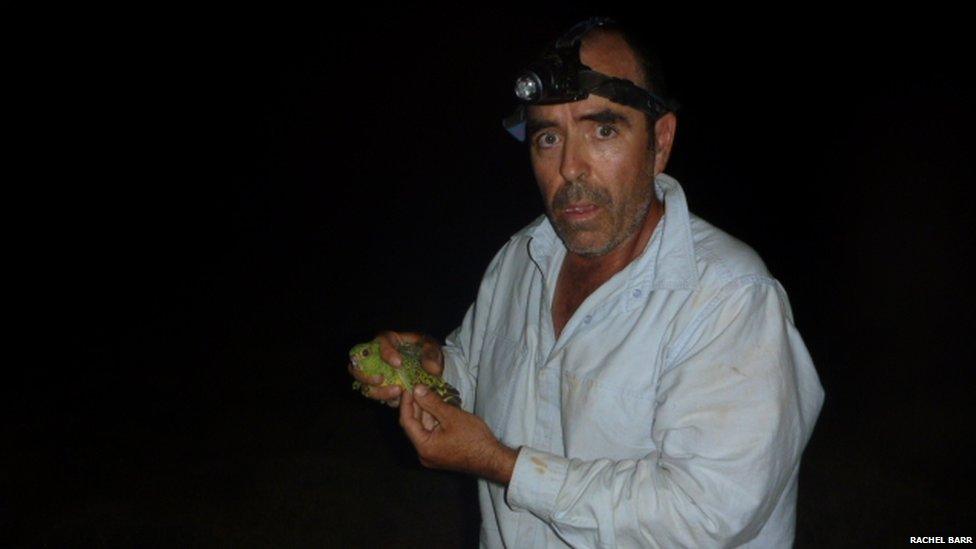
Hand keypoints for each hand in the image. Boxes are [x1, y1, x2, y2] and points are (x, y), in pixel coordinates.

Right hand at [346, 330, 443, 407]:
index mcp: (390, 340)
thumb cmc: (427, 352)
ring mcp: (376, 372)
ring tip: (395, 392)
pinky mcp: (381, 387)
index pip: (381, 341)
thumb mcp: (433, 349)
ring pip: (363, 383)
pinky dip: (384, 399)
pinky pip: (375, 395)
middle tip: (381, 380)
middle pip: (359, 364)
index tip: (398, 363)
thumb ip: (432, 355)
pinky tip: (397, 400)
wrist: (429, 365)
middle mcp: (377, 355)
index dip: (386, 352)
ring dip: (376, 391)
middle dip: (366, 374)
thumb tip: (430, 367)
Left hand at [400, 384, 517, 484]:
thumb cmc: (474, 438)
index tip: (408, 387)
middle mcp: (424, 454)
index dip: (406, 403)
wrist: (492, 458)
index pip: (407, 422)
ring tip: (428, 393)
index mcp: (424, 447)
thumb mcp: (452, 416)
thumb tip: (417, 389)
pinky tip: (437, 407)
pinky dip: (433, 421)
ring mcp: (432, 455)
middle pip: (414, 426)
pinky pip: (431, 434)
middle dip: (416, 406)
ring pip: (423, 429)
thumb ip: (432, 403)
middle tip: (418, 387)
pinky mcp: (440, 453)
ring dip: (425, 412)